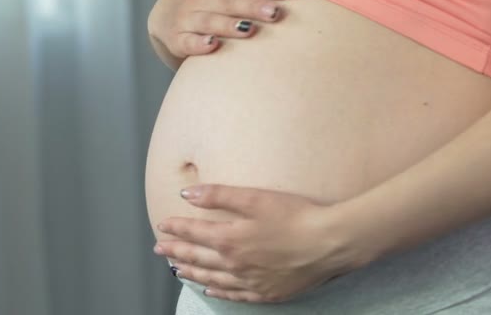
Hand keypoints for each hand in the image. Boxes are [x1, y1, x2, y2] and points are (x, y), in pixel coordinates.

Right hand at [147, 0, 291, 69]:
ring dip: (229, 25)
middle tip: (274, 13)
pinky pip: (188, 42)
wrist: (166, 18)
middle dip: (251, 6)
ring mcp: (186, 17)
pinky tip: (213, 45)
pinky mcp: (177, 39)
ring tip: (249, 29)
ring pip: (209, 20)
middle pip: (228, 0)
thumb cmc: (209, 1)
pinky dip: (199, 44)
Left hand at [153, 184, 367, 302]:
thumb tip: (186, 194)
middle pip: (197, 258)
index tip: (163, 225)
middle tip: (160, 250)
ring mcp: (250, 282)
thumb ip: (218, 196)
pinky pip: (234, 295)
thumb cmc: (295, 216)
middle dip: (176, 252)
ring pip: (212, 279)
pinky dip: (218, 292)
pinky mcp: (267, 293)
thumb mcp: (255, 198)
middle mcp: (235, 264)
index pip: (194, 233)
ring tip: (177, 269)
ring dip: (192, 273)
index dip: (176, 228)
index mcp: (230, 239)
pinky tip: (211, 290)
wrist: (329, 243)